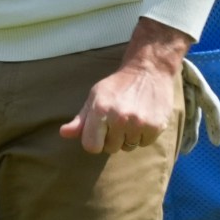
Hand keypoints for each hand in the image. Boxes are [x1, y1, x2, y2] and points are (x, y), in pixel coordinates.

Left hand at [60, 19, 192, 153]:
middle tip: (119, 120)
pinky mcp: (155, 127)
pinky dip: (144, 135)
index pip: (91, 146)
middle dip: (113, 138)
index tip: (100, 132)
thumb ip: (80, 119)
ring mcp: (138, 123)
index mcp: (100, 111)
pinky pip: (144, 144)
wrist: (149, 70)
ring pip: (128, 147)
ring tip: (132, 118)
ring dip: (129, 137)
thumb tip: (63, 133)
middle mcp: (119, 118)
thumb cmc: (118, 86)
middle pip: (111, 148)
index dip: (95, 141)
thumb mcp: (95, 97)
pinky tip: (144, 119)